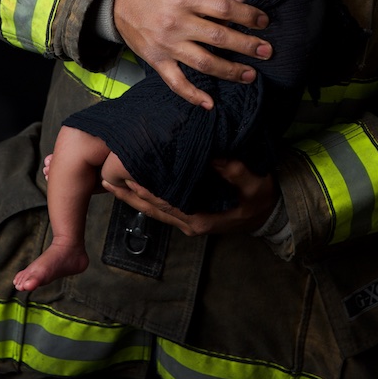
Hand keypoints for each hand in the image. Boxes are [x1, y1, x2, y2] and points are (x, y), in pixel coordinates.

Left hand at [101, 159, 277, 236]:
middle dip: (129, 194)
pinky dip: (146, 198)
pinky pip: (163, 208)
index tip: (127, 176)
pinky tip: (134, 186)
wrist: (271, 213)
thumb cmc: (262, 198)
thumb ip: (234, 171)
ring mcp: (189, 221)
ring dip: (132, 197)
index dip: (146, 191)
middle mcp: (190, 223)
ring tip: (111, 181)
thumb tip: (212, 155)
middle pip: (152, 209)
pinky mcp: (191, 215)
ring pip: (154, 210)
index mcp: (201, 219)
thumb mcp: (254, 183)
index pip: (166, 204)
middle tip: (106, 177)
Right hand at [113, 0, 271, 107]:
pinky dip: (192, 95)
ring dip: (229, 71)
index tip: (263, 21)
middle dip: (246, 46)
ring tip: (250, 75)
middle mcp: (177, 22)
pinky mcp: (156, 60)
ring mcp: (166, 44)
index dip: (247, 15)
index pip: (224, 8)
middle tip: (267, 52)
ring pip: (203, 62)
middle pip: (218, 36)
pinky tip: (209, 104)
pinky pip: (176, 81)